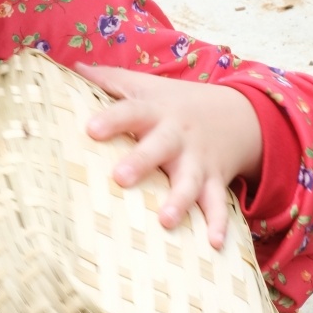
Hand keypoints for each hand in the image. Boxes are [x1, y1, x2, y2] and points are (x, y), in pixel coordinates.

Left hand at [75, 64, 262, 249]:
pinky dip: (217, 223)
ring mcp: (198, 160)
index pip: (130, 111)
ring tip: (166, 221)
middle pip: (160, 147)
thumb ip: (109, 80)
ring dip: (180, 201)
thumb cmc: (176, 102)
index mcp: (156, 112)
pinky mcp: (215, 181)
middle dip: (142, 162)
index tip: (90, 129)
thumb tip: (73, 68)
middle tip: (120, 178)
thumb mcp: (145, 85)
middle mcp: (177, 136)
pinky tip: (213, 244)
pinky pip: (217, 204)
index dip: (111, 120)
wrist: (239, 114)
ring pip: (189, 181)